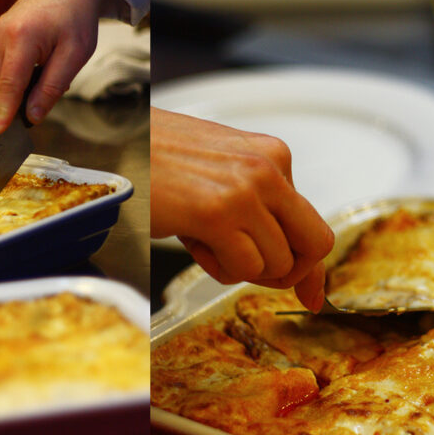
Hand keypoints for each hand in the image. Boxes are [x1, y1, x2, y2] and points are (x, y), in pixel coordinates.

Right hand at [0, 0, 118, 137]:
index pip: (8, 86)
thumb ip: (51, 88)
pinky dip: (13, 76)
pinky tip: (34, 62)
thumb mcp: (75, 56)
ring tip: (44, 69)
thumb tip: (32, 116)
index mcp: (21, 38)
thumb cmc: (74, 18)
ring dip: (15, 89)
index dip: (3, 114)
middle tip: (48, 89)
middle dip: (17, 101)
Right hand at [150, 108, 334, 310]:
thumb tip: (305, 281)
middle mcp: (268, 169)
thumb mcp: (225, 180)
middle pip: (314, 247)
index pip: (315, 224)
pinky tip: (194, 241)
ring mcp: (245, 191)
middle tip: (249, 266)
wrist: (118, 141)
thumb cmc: (161, 157)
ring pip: (276, 264)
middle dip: (286, 272)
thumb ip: (265, 217)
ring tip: (205, 240)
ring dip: (239, 268)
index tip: (308, 293)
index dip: (310, 267)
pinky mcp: (217, 213)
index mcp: (273, 155)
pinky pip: (244, 268)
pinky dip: (219, 269)